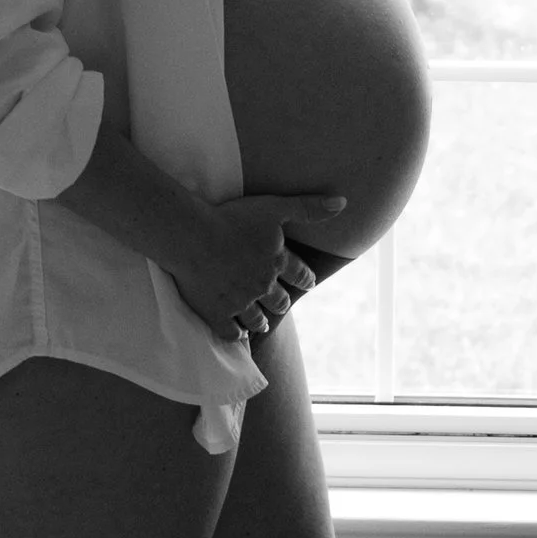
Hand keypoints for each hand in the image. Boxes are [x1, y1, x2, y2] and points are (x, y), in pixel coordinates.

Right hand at [171, 192, 347, 341]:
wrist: (193, 237)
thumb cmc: (232, 218)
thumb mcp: (274, 207)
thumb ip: (308, 208)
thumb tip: (343, 203)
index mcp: (276, 261)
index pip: (300, 275)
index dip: (306, 279)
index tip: (309, 283)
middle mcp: (262, 286)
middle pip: (280, 302)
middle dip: (282, 302)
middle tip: (282, 303)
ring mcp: (239, 302)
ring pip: (257, 319)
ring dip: (261, 321)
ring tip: (261, 323)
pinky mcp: (217, 313)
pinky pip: (231, 332)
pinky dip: (237, 334)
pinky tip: (239, 332)